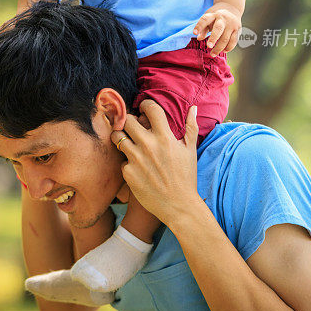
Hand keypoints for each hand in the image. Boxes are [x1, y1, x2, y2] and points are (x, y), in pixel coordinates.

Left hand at [111, 100, 199, 227]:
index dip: (145, 104)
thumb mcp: (190, 150)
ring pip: (117, 137)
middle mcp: (148, 145)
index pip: (150, 108)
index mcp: (165, 137)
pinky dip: (127, 161)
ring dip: (121, 137)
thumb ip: (191, 126)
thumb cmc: (186, 177)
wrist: (179, 206)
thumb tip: (193, 107)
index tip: (144, 108)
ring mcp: (136, 159)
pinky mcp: (128, 173)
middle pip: (128, 120)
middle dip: (129, 120)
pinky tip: (135, 166)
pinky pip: (122, 160)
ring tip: (127, 141)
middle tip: (133, 126)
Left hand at [193, 2, 241, 54]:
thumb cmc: (216, 16)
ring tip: (212, 54)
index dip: (199, 26)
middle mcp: (223, 19)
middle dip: (213, 38)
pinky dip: (229, 47)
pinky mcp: (238, 30)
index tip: (194, 33)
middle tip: (208, 46)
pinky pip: (233, 41)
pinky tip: (224, 51)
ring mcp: (232, 24)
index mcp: (214, 15)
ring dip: (219, 48)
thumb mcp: (208, 18)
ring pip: (226, 38)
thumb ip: (203, 28)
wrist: (231, 8)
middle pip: (218, 29)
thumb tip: (199, 38)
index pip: (205, 19)